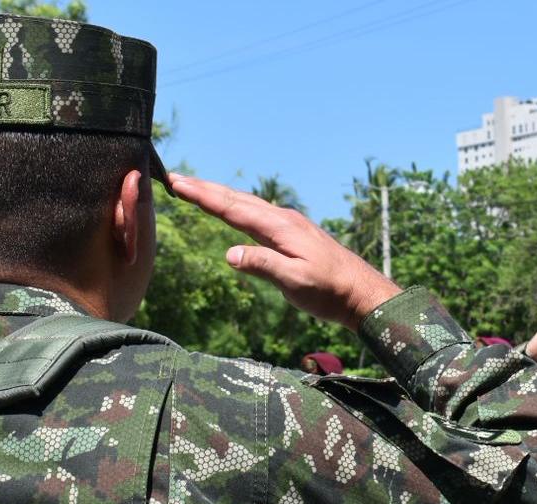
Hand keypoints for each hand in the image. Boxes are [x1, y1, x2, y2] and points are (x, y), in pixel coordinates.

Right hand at [168, 173, 401, 329]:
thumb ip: (263, 265)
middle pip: (237, 199)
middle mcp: (283, 219)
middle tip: (175, 178)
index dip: (203, 196)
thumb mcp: (295, 282)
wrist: (361, 293)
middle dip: (205, 189)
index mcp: (280, 227)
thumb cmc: (329, 291)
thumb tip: (229, 253)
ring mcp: (289, 224)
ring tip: (197, 189)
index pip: (233, 208)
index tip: (176, 183)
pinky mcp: (294, 233)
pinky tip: (236, 209)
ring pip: (248, 204)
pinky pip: (258, 213)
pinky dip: (238, 206)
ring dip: (221, 195)